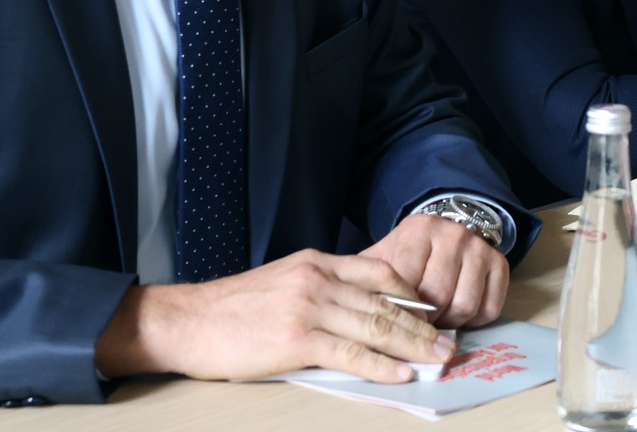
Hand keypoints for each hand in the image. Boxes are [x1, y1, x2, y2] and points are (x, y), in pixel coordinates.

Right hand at [93, 250, 450, 383]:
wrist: (186, 320)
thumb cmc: (232, 309)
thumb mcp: (283, 282)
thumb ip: (321, 289)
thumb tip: (360, 311)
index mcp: (317, 263)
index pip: (380, 272)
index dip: (414, 294)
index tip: (435, 313)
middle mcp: (319, 280)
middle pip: (386, 302)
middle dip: (424, 324)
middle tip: (450, 342)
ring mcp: (309, 307)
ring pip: (376, 326)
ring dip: (413, 345)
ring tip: (438, 358)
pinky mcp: (297, 339)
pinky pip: (351, 353)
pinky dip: (381, 364)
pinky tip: (401, 372)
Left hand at [363, 213, 509, 328]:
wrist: (447, 230)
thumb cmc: (409, 253)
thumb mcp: (383, 256)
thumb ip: (365, 280)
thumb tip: (346, 313)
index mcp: (419, 229)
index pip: (406, 280)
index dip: (399, 309)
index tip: (393, 321)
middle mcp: (453, 234)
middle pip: (438, 297)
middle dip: (425, 321)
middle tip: (415, 327)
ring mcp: (480, 248)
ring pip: (465, 305)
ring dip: (450, 323)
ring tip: (436, 321)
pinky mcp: (500, 264)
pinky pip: (489, 309)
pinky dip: (473, 322)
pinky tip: (458, 314)